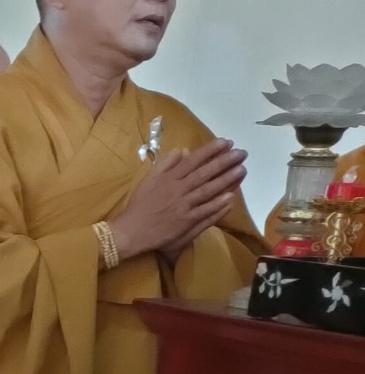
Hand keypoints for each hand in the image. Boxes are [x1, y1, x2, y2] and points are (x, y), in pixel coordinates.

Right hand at [107, 139, 246, 262]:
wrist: (131, 231)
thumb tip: (182, 150)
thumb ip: (165, 164)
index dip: (211, 151)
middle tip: (242, 153)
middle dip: (224, 162)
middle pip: (205, 174)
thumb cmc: (139, 205)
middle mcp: (178, 190)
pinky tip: (230, 197)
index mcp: (169, 179)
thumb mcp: (148, 180)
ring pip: (208, 191)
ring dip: (226, 180)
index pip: (193, 161)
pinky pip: (205, 212)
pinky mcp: (186, 222)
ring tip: (242, 170)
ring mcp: (184, 206)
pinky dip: (218, 205)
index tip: (227, 142)